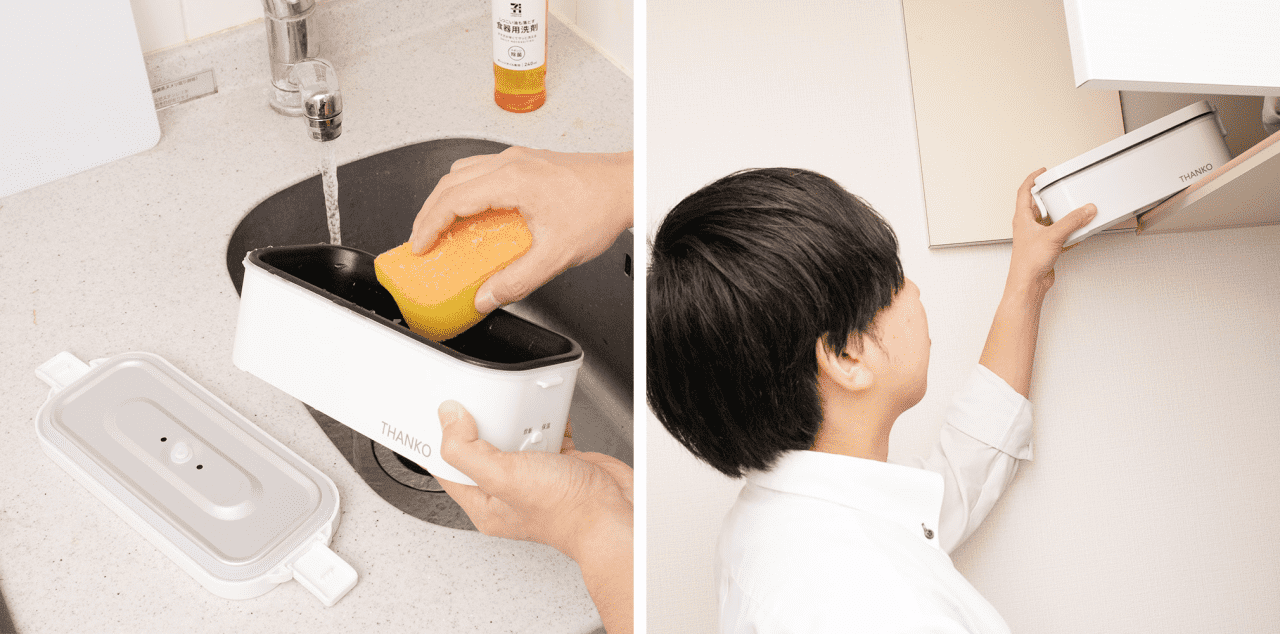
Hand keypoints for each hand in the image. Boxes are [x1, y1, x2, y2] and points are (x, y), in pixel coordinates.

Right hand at [410, 148, 632, 312]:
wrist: (626, 186)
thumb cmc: (599, 206)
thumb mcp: (556, 255)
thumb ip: (517, 280)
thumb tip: (487, 296)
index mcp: (511, 180)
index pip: (452, 200)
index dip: (429, 225)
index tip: (419, 246)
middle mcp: (510, 162)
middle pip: (450, 182)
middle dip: (429, 213)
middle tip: (422, 241)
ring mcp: (518, 158)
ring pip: (463, 172)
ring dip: (446, 199)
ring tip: (442, 228)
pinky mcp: (527, 162)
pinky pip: (482, 171)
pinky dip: (467, 191)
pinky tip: (475, 214)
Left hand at [435, 400, 633, 632]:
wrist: (614, 514)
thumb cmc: (566, 511)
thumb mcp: (503, 477)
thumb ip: (466, 449)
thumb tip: (447, 419)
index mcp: (484, 503)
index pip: (447, 467)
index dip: (439, 438)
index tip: (438, 411)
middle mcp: (508, 492)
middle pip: (480, 447)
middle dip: (481, 422)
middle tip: (480, 402)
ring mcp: (536, 477)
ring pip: (515, 436)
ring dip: (517, 418)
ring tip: (518, 408)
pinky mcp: (562, 462)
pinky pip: (547, 432)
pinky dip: (548, 419)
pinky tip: (548, 413)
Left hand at [1008, 168, 1096, 295]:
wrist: (1028, 284)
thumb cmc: (1028, 263)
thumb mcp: (1053, 236)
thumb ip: (1072, 221)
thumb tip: (1086, 210)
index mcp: (1022, 218)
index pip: (1024, 192)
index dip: (1032, 179)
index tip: (1041, 172)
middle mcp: (1027, 226)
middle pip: (1038, 206)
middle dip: (1050, 198)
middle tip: (1061, 190)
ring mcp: (1035, 238)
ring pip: (1050, 221)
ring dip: (1062, 216)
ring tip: (1075, 210)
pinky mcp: (1044, 248)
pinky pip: (1057, 235)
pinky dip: (1068, 233)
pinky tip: (1078, 234)